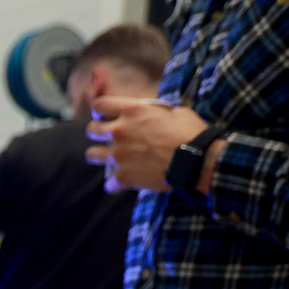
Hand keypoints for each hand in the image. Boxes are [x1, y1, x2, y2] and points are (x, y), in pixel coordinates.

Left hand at [85, 97, 207, 191]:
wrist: (197, 159)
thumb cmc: (191, 132)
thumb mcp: (174, 111)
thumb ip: (155, 113)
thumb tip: (153, 116)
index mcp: (132, 110)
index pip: (100, 105)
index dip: (101, 110)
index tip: (104, 115)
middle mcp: (120, 131)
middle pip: (91, 129)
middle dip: (97, 132)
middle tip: (106, 137)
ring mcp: (119, 154)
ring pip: (92, 154)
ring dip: (99, 155)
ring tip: (109, 158)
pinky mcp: (123, 176)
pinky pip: (109, 183)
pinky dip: (115, 183)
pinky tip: (122, 183)